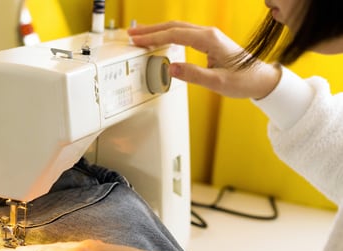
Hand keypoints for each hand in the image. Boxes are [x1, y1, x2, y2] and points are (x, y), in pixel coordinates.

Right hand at [128, 21, 280, 99]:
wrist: (260, 78)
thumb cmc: (243, 80)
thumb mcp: (217, 82)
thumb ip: (193, 75)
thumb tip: (170, 68)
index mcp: (209, 40)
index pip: (175, 34)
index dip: (154, 37)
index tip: (138, 41)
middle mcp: (208, 34)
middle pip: (173, 26)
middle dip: (151, 30)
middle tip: (132, 34)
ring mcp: (208, 37)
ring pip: (178, 28)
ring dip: (158, 31)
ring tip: (141, 35)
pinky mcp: (208, 42)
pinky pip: (183, 34)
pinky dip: (168, 35)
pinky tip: (161, 39)